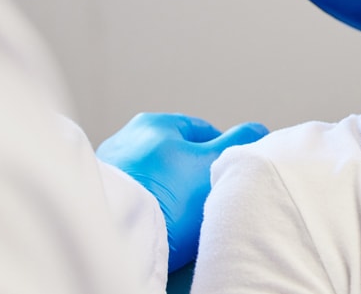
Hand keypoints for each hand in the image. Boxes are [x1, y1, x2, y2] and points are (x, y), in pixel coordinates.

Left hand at [96, 112, 267, 271]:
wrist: (115, 237)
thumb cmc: (163, 196)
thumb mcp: (213, 162)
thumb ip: (239, 142)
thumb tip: (258, 129)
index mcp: (155, 123)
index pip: (203, 132)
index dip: (222, 155)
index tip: (228, 177)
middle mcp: (127, 140)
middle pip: (177, 158)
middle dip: (193, 177)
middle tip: (206, 202)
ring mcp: (111, 171)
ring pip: (157, 181)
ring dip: (170, 196)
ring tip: (180, 220)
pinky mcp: (102, 199)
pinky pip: (138, 201)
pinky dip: (150, 211)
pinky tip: (159, 227)